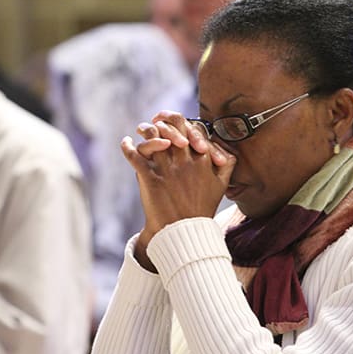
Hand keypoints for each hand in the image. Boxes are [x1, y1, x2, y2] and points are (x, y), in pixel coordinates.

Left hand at [122, 111, 235, 270]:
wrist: (184, 233)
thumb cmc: (202, 208)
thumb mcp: (222, 186)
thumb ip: (227, 164)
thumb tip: (224, 147)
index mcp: (202, 160)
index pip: (191, 128)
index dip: (181, 122)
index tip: (172, 122)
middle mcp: (185, 161)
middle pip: (172, 128)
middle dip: (162, 121)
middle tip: (155, 120)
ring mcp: (167, 169)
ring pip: (153, 137)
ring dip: (145, 130)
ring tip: (140, 130)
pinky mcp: (150, 179)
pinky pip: (135, 155)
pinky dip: (127, 146)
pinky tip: (125, 142)